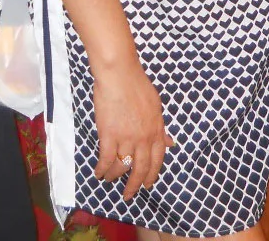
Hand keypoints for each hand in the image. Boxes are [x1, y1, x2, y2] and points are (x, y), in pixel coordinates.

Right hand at [91, 59, 171, 199]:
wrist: (120, 74)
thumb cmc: (137, 84)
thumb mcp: (156, 105)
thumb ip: (161, 127)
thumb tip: (170, 143)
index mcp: (157, 130)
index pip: (157, 159)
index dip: (152, 174)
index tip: (148, 184)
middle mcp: (144, 138)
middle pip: (141, 168)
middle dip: (135, 185)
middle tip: (129, 195)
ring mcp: (127, 138)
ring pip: (122, 166)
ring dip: (115, 176)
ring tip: (109, 180)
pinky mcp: (109, 135)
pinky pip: (106, 159)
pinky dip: (102, 169)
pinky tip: (98, 173)